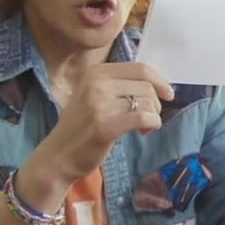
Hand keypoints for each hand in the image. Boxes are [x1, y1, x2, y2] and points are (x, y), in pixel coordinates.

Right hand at [24, 62, 173, 203]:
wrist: (58, 156)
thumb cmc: (81, 127)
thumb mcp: (94, 96)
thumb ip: (119, 85)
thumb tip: (158, 83)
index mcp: (95, 72)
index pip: (139, 67)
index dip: (159, 80)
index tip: (166, 94)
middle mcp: (96, 83)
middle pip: (146, 84)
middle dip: (156, 102)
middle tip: (151, 117)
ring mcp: (99, 104)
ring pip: (147, 101)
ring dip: (154, 115)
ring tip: (144, 127)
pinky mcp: (105, 125)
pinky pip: (143, 117)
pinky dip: (152, 124)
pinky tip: (145, 131)